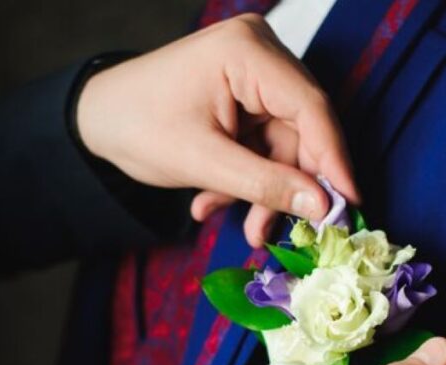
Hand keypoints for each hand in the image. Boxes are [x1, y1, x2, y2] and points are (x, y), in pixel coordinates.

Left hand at [75, 14, 358, 247]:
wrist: (96, 120)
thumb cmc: (137, 127)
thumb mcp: (203, 163)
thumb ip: (265, 184)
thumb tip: (323, 206)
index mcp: (246, 52)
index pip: (310, 107)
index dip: (333, 161)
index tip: (349, 207)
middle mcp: (259, 53)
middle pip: (301, 129)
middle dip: (284, 185)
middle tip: (269, 231)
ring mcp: (254, 73)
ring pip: (284, 144)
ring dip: (259, 188)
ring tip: (221, 214)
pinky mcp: (247, 95)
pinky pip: (265, 144)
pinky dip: (247, 177)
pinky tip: (213, 198)